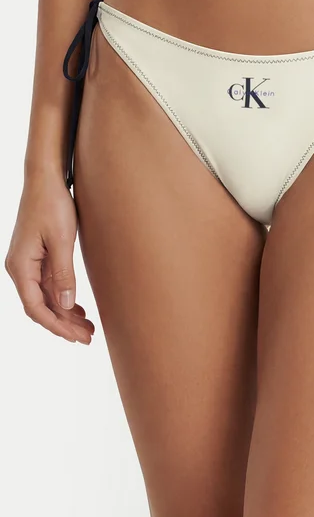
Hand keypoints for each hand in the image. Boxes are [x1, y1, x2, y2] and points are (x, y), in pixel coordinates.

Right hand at [5, 174, 94, 343]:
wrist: (46, 179)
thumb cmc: (52, 205)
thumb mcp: (62, 240)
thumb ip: (63, 274)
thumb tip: (65, 305)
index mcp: (21, 267)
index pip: (35, 307)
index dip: (56, 325)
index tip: (76, 337)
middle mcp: (20, 268)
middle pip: (41, 306)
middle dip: (64, 324)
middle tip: (89, 337)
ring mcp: (28, 263)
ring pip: (46, 297)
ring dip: (66, 314)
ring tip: (88, 327)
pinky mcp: (38, 256)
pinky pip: (48, 285)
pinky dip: (63, 298)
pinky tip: (78, 308)